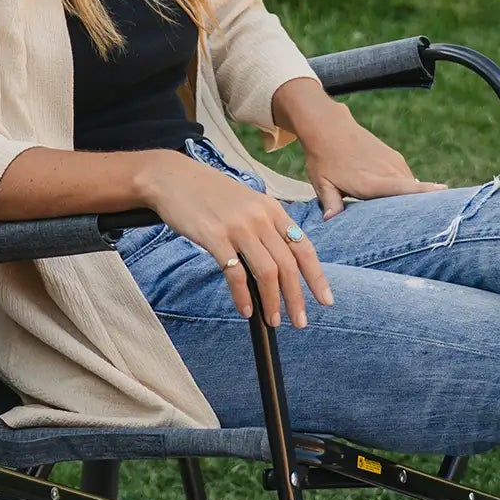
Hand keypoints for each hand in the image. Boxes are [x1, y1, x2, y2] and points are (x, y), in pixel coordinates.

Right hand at [137, 155, 332, 325]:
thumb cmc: (208, 193)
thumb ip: (265, 227)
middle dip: (297, 297)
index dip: (317, 276)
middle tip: (300, 322)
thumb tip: (278, 263)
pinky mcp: (215, 237)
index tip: (325, 299)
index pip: (304, 247)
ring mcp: (239, 227)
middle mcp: (260, 218)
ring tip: (273, 320)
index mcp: (272, 209)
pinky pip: (236, 274)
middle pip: (289, 265)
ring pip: (267, 272)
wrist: (173, 178)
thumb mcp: (247, 203)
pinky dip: (242, 296)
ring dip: (273, 301)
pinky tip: (245, 310)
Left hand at [298, 110, 444, 217]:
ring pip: (411, 184)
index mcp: (371, 181)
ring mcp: (393, 161)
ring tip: (417, 215)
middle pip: (413, 191)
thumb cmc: (324, 158)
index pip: (402, 188)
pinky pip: (407, 176)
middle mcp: (387, 170)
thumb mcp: (322, 183)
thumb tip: (330, 221)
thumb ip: (330, 203)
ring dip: (413, 197)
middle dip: (422, 206)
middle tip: (432, 223)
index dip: (423, 191)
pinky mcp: (394, 157)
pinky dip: (408, 188)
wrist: (329, 127)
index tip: (444, 192)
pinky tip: (403, 199)